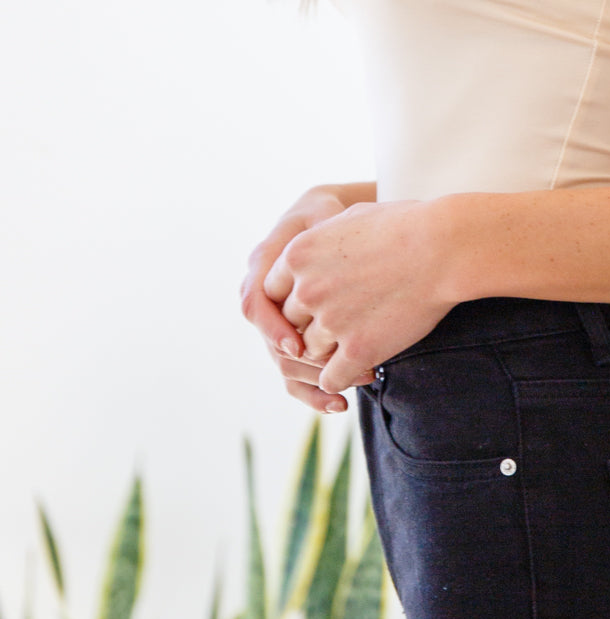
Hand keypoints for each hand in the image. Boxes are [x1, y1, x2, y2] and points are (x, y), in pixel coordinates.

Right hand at [240, 187, 350, 413]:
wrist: (329, 219)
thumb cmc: (329, 214)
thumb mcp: (324, 215)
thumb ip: (316, 233)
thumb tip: (310, 257)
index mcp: (263, 265)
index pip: (254, 303)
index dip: (273, 328)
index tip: (299, 346)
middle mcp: (263, 294)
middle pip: (269, 343)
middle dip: (301, 364)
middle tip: (336, 374)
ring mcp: (277, 318)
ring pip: (282, 364)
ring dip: (313, 381)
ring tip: (346, 391)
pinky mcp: (293, 336)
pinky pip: (295, 372)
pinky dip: (314, 391)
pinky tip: (339, 404)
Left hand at [262, 199, 454, 393]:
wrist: (445, 247)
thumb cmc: (406, 224)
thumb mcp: (350, 218)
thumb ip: (320, 239)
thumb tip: (310, 250)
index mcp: (298, 254)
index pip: (271, 292)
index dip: (293, 299)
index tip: (315, 301)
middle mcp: (307, 289)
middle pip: (290, 324)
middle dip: (310, 325)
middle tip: (338, 324)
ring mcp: (331, 321)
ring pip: (310, 353)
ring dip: (329, 352)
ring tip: (356, 343)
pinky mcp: (357, 349)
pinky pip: (331, 378)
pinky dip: (343, 378)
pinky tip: (363, 365)